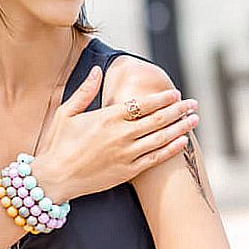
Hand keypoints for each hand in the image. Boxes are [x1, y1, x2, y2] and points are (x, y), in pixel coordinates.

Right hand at [32, 65, 198, 201]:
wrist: (54, 179)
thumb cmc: (58, 144)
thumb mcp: (67, 113)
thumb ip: (85, 91)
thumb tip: (96, 69)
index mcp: (107, 117)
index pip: (143, 104)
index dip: (162, 98)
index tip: (175, 93)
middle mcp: (120, 135)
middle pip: (158, 119)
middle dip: (179, 110)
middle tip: (194, 104)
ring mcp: (125, 154)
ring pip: (160, 138)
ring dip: (180, 127)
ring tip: (194, 119)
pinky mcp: (127, 172)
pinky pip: (154, 159)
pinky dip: (170, 149)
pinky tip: (182, 141)